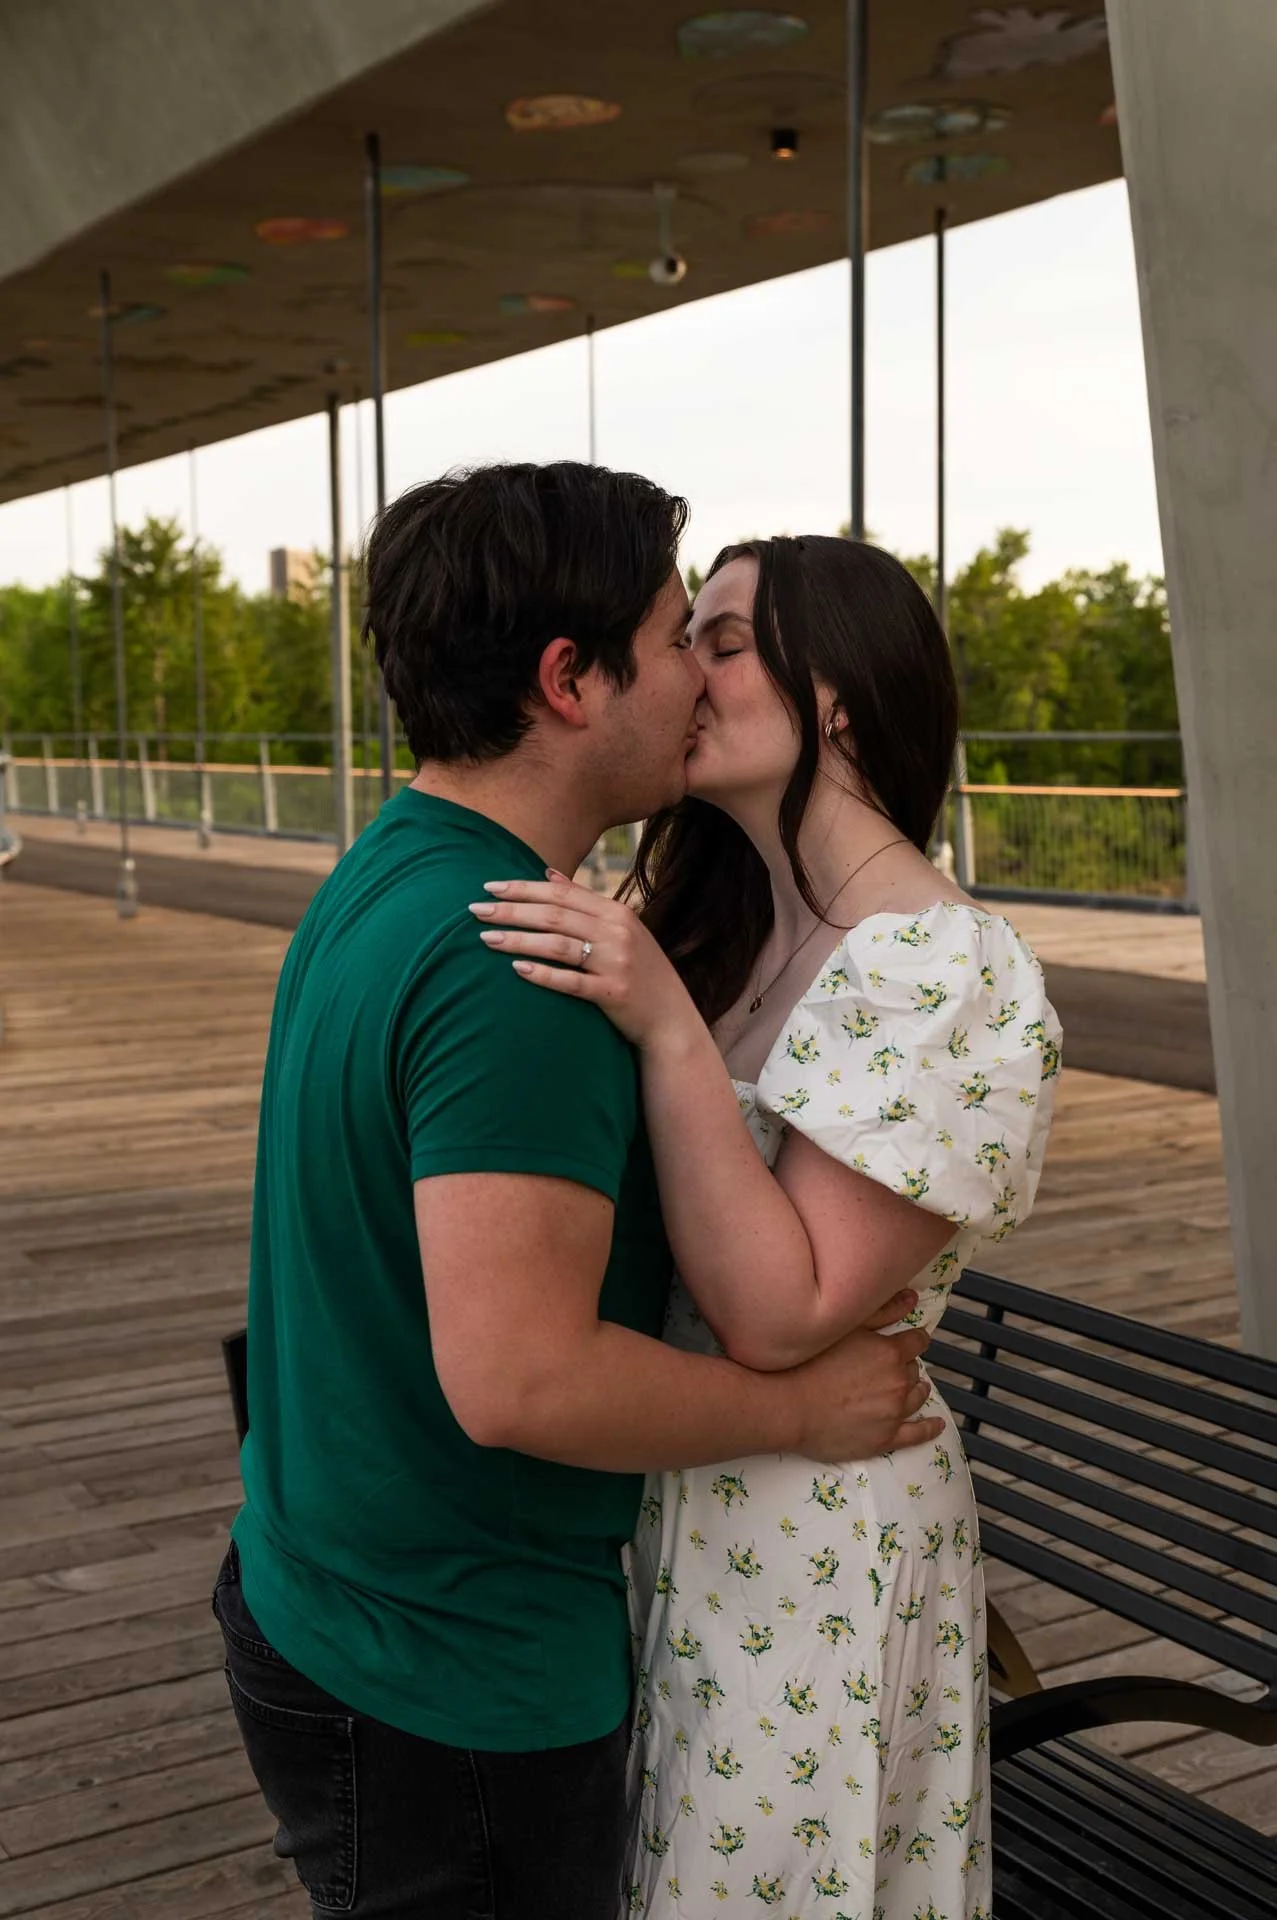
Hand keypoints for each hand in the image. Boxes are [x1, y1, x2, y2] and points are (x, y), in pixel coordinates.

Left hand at [469, 871, 699, 1050]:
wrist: (670, 1019)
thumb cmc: (638, 972)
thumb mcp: (619, 930)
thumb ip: (585, 902)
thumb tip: (548, 874)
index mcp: (616, 912)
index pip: (562, 894)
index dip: (523, 888)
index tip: (489, 886)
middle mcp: (618, 933)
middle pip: (555, 916)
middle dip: (511, 911)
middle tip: (475, 910)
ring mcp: (617, 963)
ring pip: (558, 945)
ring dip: (518, 940)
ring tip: (486, 938)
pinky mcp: (613, 993)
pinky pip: (571, 982)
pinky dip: (543, 974)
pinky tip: (517, 970)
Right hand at [788, 1325, 944, 1462]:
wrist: (790, 1406)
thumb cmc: (810, 1362)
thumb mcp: (846, 1326)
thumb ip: (883, 1310)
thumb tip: (912, 1298)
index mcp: (890, 1353)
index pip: (917, 1342)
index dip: (913, 1340)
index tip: (910, 1341)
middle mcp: (898, 1382)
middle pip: (913, 1370)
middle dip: (905, 1366)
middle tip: (888, 1367)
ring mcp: (894, 1413)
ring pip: (917, 1397)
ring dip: (916, 1390)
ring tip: (911, 1388)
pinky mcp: (886, 1439)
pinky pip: (918, 1434)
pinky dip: (930, 1428)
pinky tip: (936, 1423)